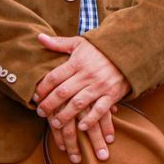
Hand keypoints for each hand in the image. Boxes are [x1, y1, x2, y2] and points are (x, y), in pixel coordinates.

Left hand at [33, 34, 129, 162]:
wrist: (128, 53)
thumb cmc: (99, 49)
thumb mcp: (79, 43)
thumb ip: (58, 43)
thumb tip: (39, 37)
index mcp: (76, 63)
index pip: (54, 77)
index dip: (42, 88)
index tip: (34, 97)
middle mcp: (87, 75)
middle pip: (63, 92)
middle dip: (50, 104)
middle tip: (40, 113)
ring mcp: (100, 86)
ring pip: (79, 103)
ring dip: (66, 115)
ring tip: (56, 124)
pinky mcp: (112, 95)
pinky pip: (100, 109)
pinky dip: (91, 119)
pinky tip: (81, 127)